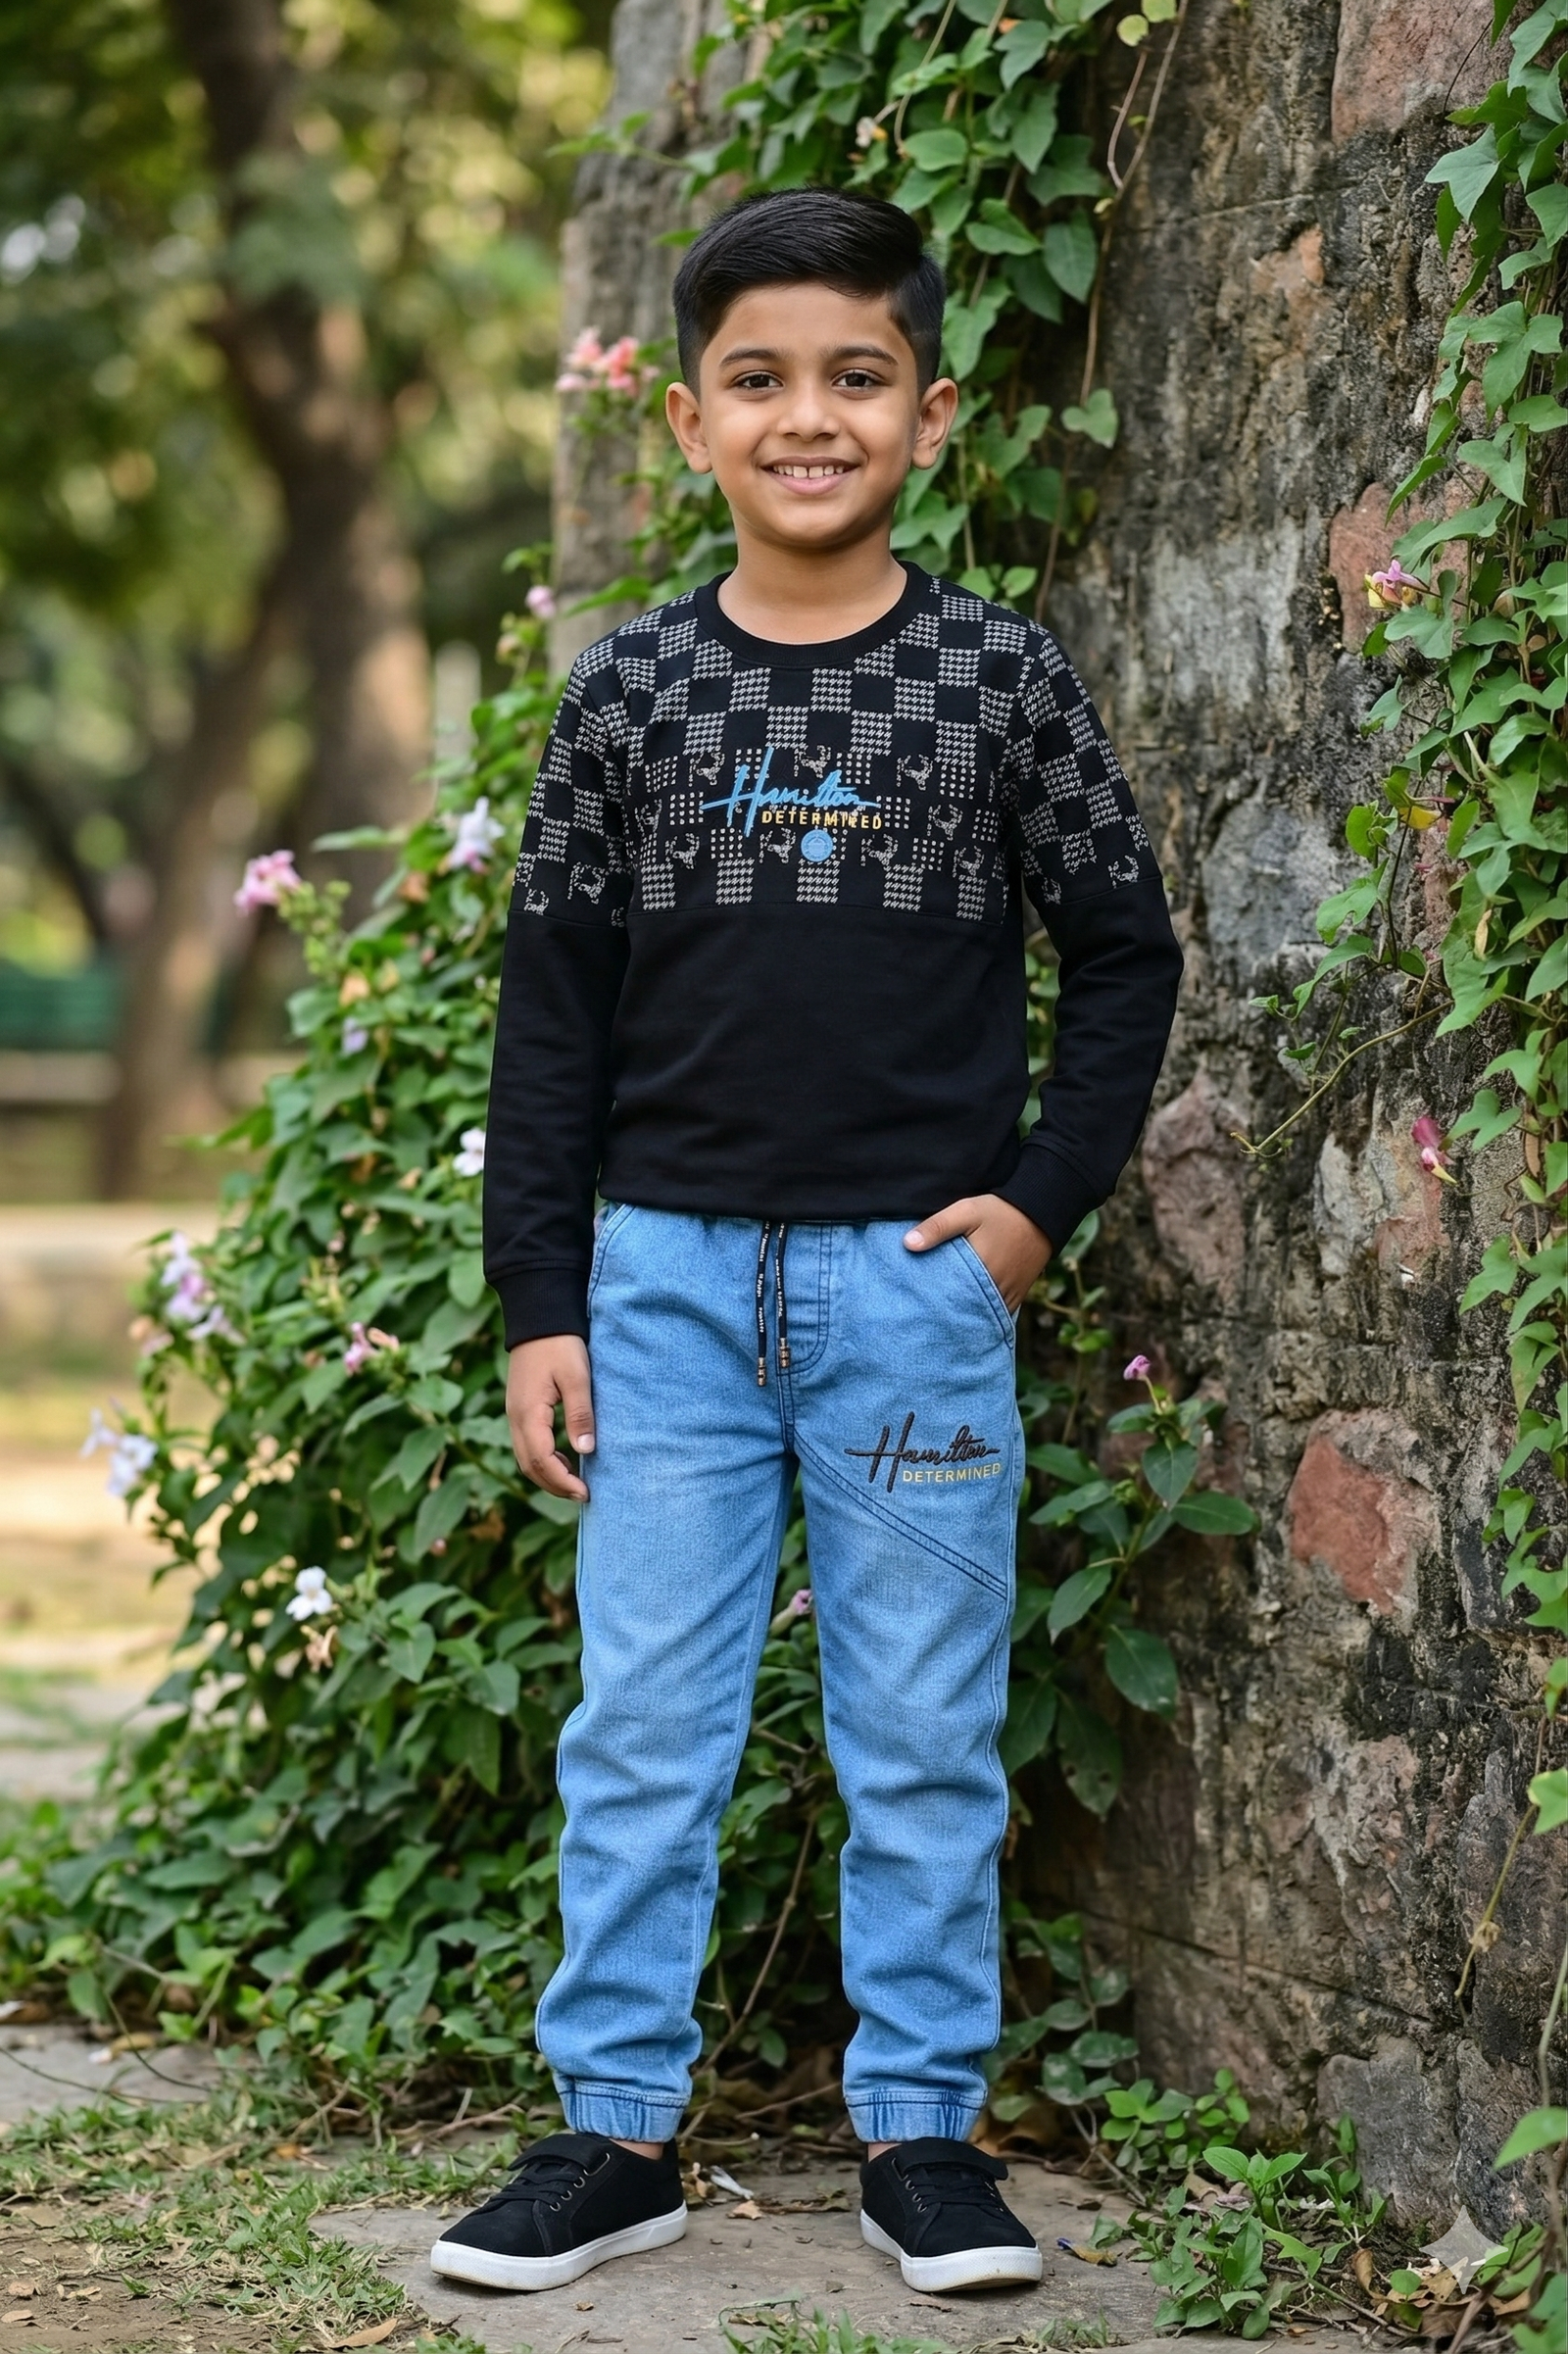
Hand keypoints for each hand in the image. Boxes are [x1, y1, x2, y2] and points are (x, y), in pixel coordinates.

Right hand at [507, 1335, 594, 1500]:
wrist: (539, 1317)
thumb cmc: (561, 1344)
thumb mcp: (577, 1377)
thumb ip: (580, 1414)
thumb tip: (586, 1451)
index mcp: (528, 1414)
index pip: (542, 1461)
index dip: (563, 1482)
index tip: (586, 1493)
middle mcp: (515, 1418)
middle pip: (529, 1466)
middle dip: (554, 1486)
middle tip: (582, 1495)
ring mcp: (514, 1413)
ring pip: (525, 1458)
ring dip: (548, 1475)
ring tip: (574, 1483)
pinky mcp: (519, 1408)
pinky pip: (526, 1444)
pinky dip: (543, 1459)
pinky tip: (564, 1457)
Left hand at [903, 1193, 1051, 1311]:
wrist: (1042, 1214)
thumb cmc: (1001, 1212)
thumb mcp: (966, 1211)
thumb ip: (938, 1227)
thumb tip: (907, 1244)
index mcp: (980, 1272)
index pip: (948, 1299)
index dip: (931, 1303)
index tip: (914, 1305)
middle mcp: (996, 1290)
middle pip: (964, 1311)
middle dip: (945, 1314)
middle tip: (922, 1316)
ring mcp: (1008, 1296)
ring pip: (980, 1315)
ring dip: (964, 1315)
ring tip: (941, 1316)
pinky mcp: (1017, 1296)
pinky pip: (996, 1313)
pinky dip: (981, 1313)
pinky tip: (966, 1311)